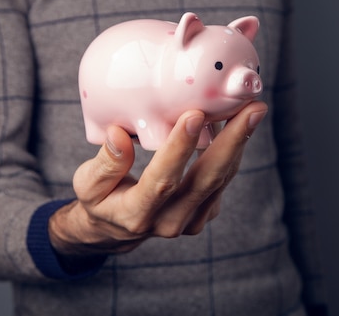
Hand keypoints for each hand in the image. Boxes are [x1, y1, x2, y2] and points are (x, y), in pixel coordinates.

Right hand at [48, 101, 267, 255]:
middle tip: (252, 109)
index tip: (195, 114)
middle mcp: (168, 222)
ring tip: (251, 108)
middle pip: (206, 181)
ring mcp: (190, 221)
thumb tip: (119, 135)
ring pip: (220, 179)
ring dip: (239, 143)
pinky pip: (222, 180)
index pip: (162, 181)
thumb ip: (105, 163)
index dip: (179, 148)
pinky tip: (234, 123)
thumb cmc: (99, 200)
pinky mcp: (203, 214)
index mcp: (136, 214)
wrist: (114, 229)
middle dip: (233, 142)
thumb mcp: (87, 184)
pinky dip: (231, 151)